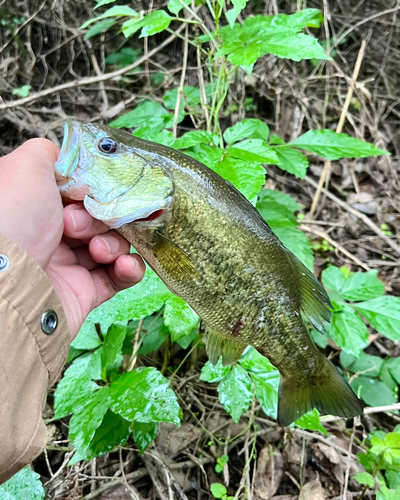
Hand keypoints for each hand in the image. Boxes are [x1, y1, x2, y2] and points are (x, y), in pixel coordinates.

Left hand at [0, 139, 144, 339]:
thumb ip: (48, 153)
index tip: (94, 191)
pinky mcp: (86, 292)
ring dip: (114, 243)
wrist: (9, 282)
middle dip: (100, 218)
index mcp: (38, 208)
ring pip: (113, 244)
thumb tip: (66, 155)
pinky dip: (130, 268)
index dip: (93, 190)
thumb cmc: (14, 219)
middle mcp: (53, 235)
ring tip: (97, 250)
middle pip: (100, 218)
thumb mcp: (25, 168)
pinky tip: (124, 264)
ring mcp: (69, 265)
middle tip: (77, 225)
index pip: (80, 193)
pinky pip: (121, 276)